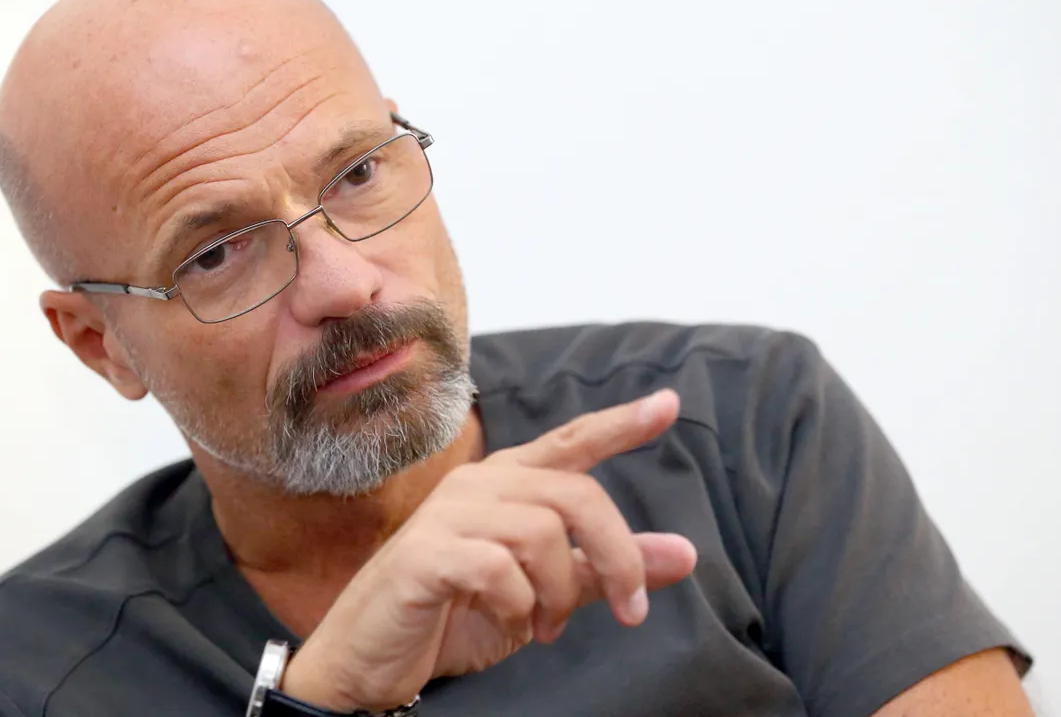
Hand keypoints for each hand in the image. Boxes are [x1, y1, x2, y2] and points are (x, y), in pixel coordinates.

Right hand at [281, 389, 697, 711]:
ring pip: (541, 531)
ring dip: (560, 592)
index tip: (668, 404)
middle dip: (619, 555)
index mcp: (509, 483)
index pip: (572, 442)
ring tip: (545, 627)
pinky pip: (498, 567)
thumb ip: (606, 569)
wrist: (375, 656)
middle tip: (631, 611)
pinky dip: (517, 606)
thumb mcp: (548, 594)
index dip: (621, 424)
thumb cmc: (458, 613)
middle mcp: (479, 485)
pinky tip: (507, 623)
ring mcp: (448, 514)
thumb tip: (685, 554)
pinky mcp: (425, 553)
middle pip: (576, 494)